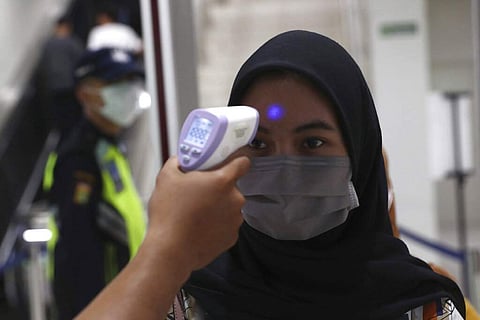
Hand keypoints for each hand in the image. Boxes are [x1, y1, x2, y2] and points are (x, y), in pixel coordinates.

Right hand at [146, 155, 249, 270]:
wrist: (170, 250)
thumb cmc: (170, 215)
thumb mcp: (166, 178)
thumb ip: (177, 163)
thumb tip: (179, 161)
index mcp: (222, 181)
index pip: (243, 163)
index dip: (236, 161)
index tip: (227, 163)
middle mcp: (235, 199)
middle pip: (231, 187)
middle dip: (217, 188)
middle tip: (198, 192)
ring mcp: (235, 220)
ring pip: (229, 206)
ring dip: (217, 207)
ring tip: (196, 213)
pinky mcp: (231, 237)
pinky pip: (226, 224)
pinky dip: (216, 224)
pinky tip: (199, 227)